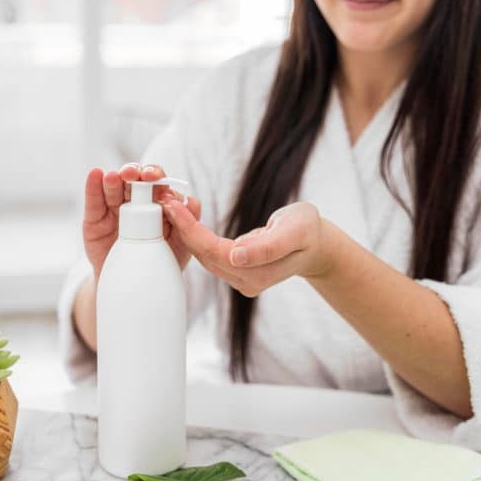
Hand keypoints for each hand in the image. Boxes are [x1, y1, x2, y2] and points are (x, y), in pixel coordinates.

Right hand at [82, 163, 201, 278]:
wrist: (131, 287)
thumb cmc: (159, 264)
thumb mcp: (180, 246)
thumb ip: (189, 223)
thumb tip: (190, 202)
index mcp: (157, 204)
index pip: (158, 185)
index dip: (158, 178)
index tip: (156, 179)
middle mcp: (135, 201)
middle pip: (135, 180)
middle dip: (136, 174)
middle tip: (136, 175)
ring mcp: (114, 208)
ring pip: (115, 187)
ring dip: (115, 178)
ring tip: (115, 177)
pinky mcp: (94, 218)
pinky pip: (94, 201)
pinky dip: (93, 186)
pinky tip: (96, 175)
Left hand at [162, 200, 336, 296]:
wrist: (316, 245)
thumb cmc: (308, 231)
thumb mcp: (296, 230)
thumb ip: (269, 245)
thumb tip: (236, 256)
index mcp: (258, 273)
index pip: (214, 252)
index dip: (191, 229)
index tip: (173, 204)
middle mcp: (245, 282)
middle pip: (204, 255)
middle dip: (182, 228)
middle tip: (164, 199)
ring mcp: (240, 279)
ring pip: (203, 256)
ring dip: (185, 231)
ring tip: (170, 204)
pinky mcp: (236, 272)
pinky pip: (209, 254)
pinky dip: (195, 235)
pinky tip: (184, 217)